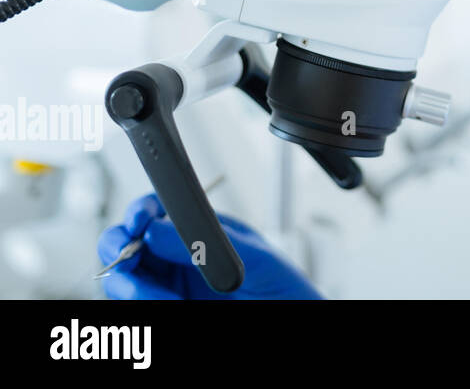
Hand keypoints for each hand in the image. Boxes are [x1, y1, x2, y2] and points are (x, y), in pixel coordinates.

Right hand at [97, 192, 322, 299]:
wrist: (291, 316)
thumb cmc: (281, 285)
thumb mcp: (255, 255)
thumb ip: (210, 241)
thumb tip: (159, 229)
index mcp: (197, 232)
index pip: (155, 211)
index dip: (139, 212)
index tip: (138, 223)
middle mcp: (175, 258)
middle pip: (124, 244)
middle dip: (120, 248)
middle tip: (129, 262)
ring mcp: (167, 287)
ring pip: (123, 282)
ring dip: (133, 288)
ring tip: (168, 297)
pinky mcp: (164, 309)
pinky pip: (138, 309)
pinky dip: (146, 306)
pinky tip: (175, 304)